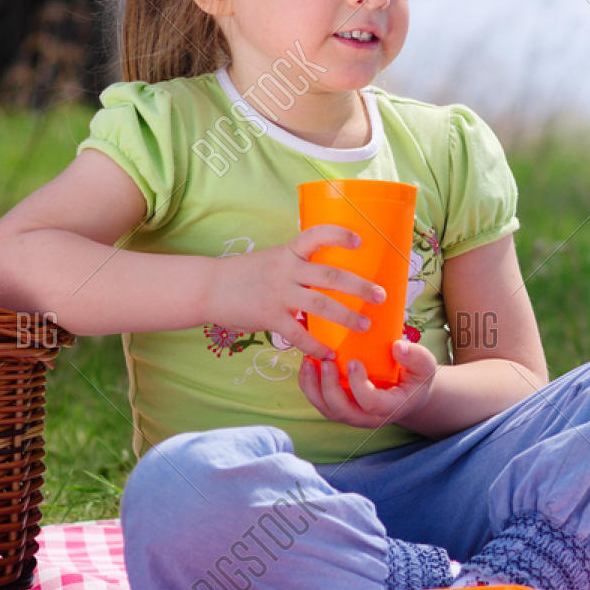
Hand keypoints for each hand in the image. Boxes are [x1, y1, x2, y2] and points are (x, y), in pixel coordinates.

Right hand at [204, 225, 386, 361]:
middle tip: (380, 295)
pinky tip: (329, 354)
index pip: (316, 235)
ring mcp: (278, 294)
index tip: (361, 240)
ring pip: (321, 305)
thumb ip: (297, 266)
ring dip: (346, 317)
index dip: (339, 235)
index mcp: (288, 253)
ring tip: (365, 325)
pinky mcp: (269, 317)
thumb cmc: (244, 274)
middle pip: (330, 275)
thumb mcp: (272, 260)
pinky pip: (298, 334)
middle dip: (359, 286)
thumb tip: (329, 277)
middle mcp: (286, 270)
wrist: (208, 288)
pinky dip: (316, 346)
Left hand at [299, 337, 438, 428]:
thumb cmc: (415, 378)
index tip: (353, 362)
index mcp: (390, 407)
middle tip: (326, 361)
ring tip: (309, 361)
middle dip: (330, 387)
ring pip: (327, 409)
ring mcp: (352, 415)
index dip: (359, 386)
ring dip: (313, 387)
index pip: (371, 403)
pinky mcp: (340, 407)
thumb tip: (398, 347)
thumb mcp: (425, 366)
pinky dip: (309, 385)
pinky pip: (320, 401)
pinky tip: (307, 364)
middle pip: (343, 411)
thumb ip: (416, 357)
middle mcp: (368, 417)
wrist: (408, 393)